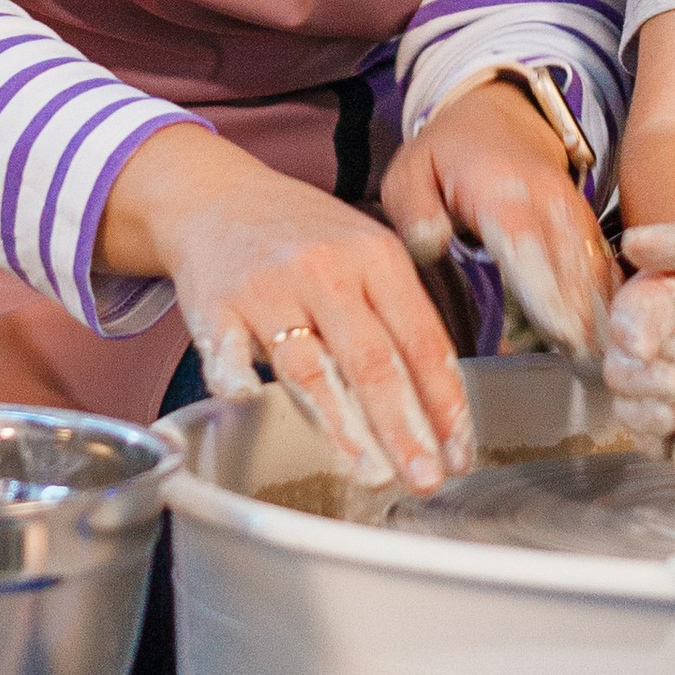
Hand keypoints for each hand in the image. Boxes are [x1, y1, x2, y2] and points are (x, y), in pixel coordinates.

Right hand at [101, 124, 466, 491]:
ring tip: (372, 474)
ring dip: (342, 427)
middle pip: (373, 361)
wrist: (218, 196)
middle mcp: (325, 270)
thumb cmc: (304, 237)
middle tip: (427, 478)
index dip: (445, 403)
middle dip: (405, 428)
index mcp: (377, 257)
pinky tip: (255, 404)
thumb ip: (402, 315)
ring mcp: (268, 288)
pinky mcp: (214, 305)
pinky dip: (238, 380)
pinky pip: (226, 353)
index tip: (460, 454)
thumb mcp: (367, 253)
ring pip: (308, 367)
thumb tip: (443, 402)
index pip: (422, 340)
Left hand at [383, 79, 616, 370]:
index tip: (561, 334)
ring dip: (602, 319)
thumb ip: (414, 212)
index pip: (526, 244)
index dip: (545, 291)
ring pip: (595, 272)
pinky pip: (604, 269)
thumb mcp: (410, 172)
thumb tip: (430, 247)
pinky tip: (612, 344)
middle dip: (583, 322)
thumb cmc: (447, 155)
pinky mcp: (588, 227)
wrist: (500, 115)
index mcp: (500, 191)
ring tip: (606, 369)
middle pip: (571, 267)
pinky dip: (609, 305)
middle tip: (592, 373)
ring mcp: (575, 214)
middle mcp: (548, 203)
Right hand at [603, 222, 674, 444]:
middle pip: (620, 372)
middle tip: (674, 385)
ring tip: (674, 416)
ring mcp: (648, 382)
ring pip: (628, 408)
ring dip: (645, 418)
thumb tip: (633, 241)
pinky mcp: (666, 410)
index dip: (630, 335)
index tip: (645, 345)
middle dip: (640, 383)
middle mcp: (636, 349)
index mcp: (640, 307)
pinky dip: (655, 444)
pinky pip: (648, 436)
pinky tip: (673, 444)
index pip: (626, 321)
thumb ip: (672, 242)